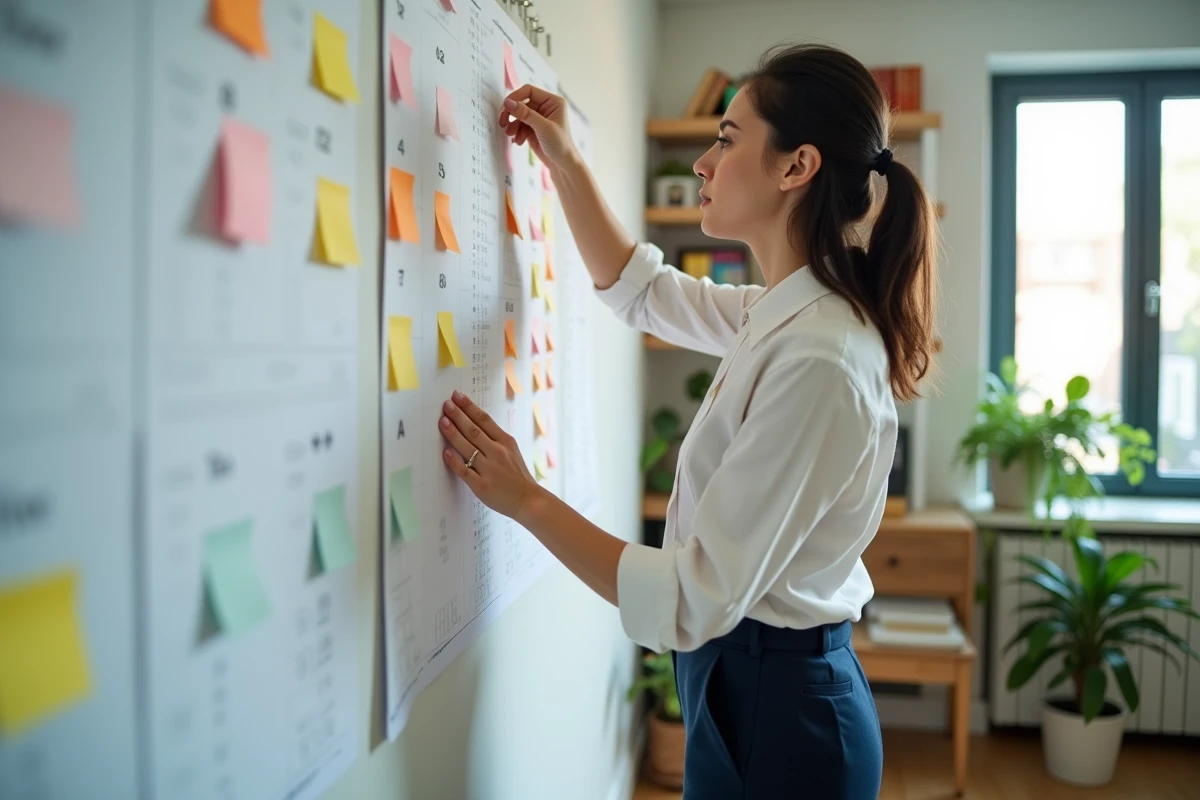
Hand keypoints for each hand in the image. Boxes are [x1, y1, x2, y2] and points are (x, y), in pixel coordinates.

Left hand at [439, 390, 541, 519]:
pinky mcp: (482, 486)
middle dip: (458, 416)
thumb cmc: (518, 476)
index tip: (457, 396)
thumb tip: (475, 424)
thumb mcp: (512, 451)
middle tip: (446, 404)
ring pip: (468, 447)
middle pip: (474, 430)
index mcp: (506, 442)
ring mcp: (489, 469)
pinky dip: (455, 461)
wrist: (529, 500)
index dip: (469, 407)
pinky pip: (465, 471)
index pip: (484, 420)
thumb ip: (495, 439)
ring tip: (442, 421)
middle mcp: (497, 452)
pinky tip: (446, 452)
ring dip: (453, 433)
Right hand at [498, 84, 576, 169]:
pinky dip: (516, 133)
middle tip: (502, 122)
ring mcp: (539, 118)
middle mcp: (546, 107)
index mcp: (553, 101)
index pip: (529, 91)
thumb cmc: (561, 145)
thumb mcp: (543, 128)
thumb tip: (508, 102)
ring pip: (518, 115)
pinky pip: (519, 125)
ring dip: (513, 125)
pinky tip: (518, 141)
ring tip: (511, 135)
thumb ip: (526, 114)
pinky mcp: (533, 128)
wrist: (563, 166)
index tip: (505, 107)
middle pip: (521, 103)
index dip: (515, 97)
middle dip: (512, 114)